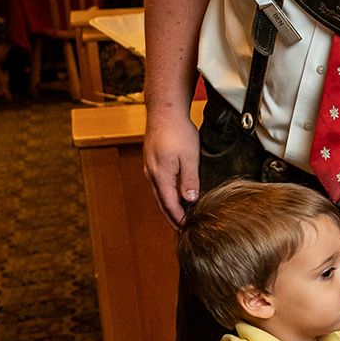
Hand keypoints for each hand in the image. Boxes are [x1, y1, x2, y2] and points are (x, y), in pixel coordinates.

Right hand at [144, 109, 201, 227]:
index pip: (169, 204)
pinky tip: (173, 194)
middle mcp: (152, 174)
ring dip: (168, 206)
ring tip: (178, 216)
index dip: (178, 218)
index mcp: (161, 176)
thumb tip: (189, 200)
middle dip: (171, 216)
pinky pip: (158, 183)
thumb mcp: (189, 157)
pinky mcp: (152, 160)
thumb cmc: (178, 132)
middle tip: (181, 229)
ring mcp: (150, 167)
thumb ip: (189, 179)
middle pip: (161, 202)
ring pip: (159, 192)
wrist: (164, 111)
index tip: (187, 228)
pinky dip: (166, 193)